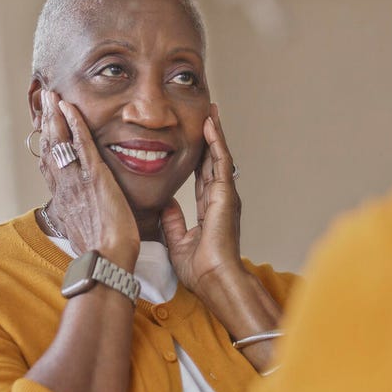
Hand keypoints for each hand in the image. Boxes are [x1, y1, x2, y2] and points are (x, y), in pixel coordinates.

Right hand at [38, 90, 139, 267]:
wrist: (107, 259)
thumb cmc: (103, 252)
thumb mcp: (84, 232)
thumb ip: (82, 219)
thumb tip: (84, 218)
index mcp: (64, 199)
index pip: (50, 165)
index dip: (46, 143)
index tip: (43, 127)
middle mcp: (64, 187)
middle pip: (49, 148)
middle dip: (46, 122)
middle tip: (44, 100)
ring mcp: (77, 180)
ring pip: (60, 142)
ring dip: (55, 115)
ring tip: (52, 95)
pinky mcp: (94, 177)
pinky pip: (80, 144)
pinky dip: (74, 123)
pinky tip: (69, 107)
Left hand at [161, 103, 243, 291]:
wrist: (214, 279)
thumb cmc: (200, 269)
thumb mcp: (178, 241)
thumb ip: (173, 221)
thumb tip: (166, 204)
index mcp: (210, 209)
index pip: (203, 176)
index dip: (200, 156)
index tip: (195, 138)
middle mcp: (220, 199)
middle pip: (213, 161)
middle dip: (210, 138)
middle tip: (207, 115)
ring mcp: (226, 195)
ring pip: (219, 157)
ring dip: (215, 134)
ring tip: (211, 112)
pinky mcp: (226, 194)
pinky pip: (221, 162)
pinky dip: (216, 142)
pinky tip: (211, 125)